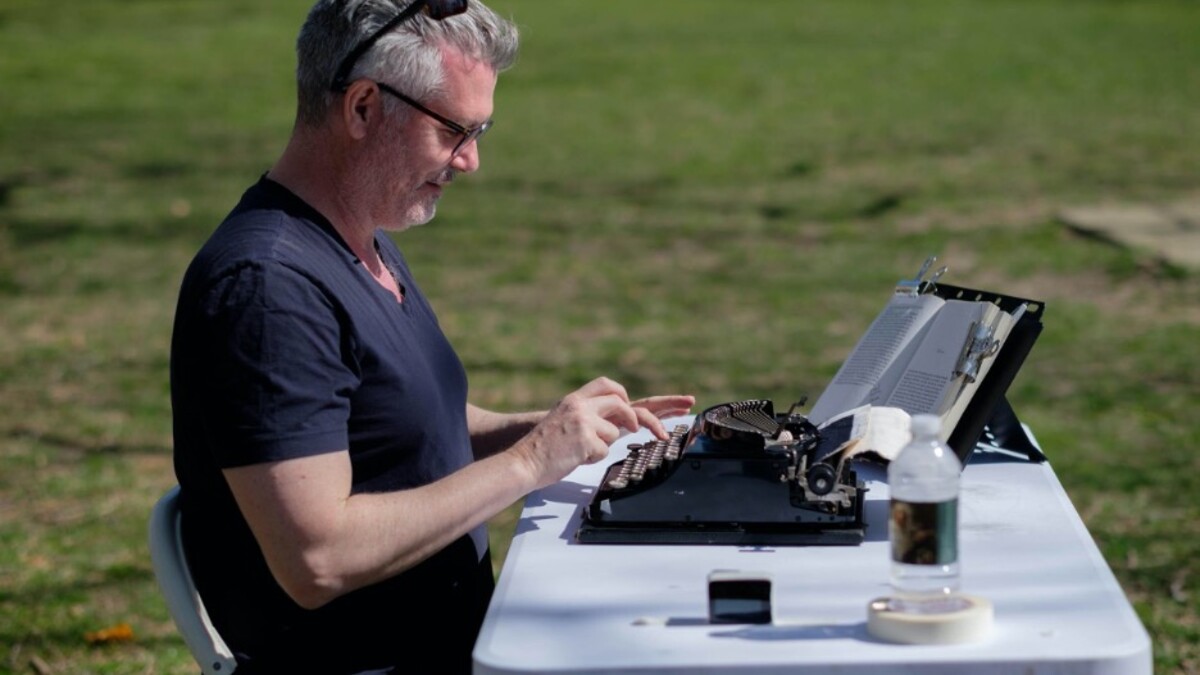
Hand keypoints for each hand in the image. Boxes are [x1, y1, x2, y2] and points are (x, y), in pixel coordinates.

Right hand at [508, 378, 693, 489]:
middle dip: (645, 417)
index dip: (625, 394)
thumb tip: (619, 421)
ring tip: (577, 451)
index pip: (607, 385)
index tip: (638, 404)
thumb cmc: (544, 447)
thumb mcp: (564, 421)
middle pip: (621, 403)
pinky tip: (573, 458)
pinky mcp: (586, 439)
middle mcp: (580, 405)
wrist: (523, 461)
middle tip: (661, 432)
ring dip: (602, 445)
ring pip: (614, 432)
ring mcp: (583, 421)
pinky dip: (592, 458)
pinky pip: (603, 450)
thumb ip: (588, 416)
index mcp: (575, 399)